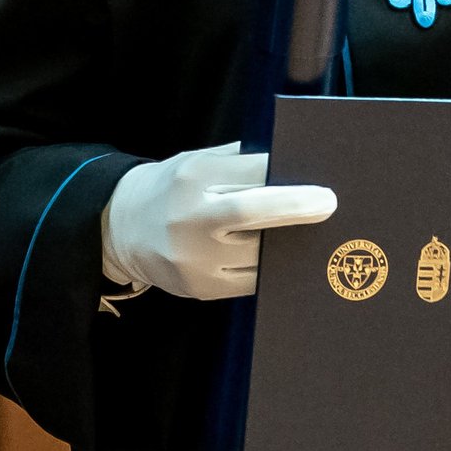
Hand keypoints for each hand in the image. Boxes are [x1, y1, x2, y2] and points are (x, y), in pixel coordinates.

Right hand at [102, 142, 336, 300]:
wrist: (121, 227)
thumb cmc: (175, 188)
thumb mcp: (199, 162)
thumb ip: (240, 164)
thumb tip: (296, 168)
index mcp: (193, 177)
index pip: (249, 174)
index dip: (287, 180)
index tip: (321, 186)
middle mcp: (189, 217)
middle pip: (251, 212)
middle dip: (295, 209)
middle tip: (329, 205)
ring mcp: (192, 257)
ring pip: (256, 253)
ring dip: (288, 245)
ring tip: (313, 236)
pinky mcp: (198, 288)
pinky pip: (249, 280)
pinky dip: (272, 269)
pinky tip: (287, 259)